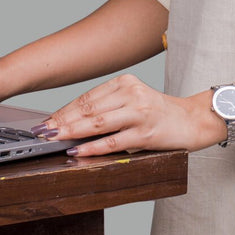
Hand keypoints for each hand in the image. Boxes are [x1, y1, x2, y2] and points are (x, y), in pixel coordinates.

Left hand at [35, 74, 220, 156]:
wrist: (193, 121)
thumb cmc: (159, 113)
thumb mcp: (133, 101)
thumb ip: (107, 108)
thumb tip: (71, 122)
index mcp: (125, 83)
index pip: (87, 98)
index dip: (63, 110)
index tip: (46, 121)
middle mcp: (132, 94)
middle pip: (88, 109)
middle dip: (61, 122)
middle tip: (41, 132)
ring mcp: (139, 113)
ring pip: (97, 124)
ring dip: (71, 133)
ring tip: (54, 140)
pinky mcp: (146, 133)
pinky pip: (113, 142)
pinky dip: (92, 148)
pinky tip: (77, 151)